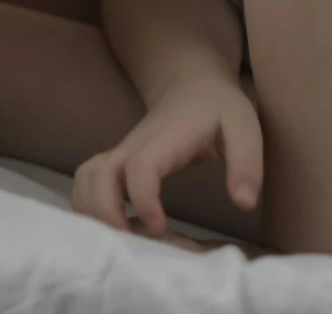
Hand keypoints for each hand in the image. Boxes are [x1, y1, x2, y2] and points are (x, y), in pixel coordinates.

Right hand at [71, 76, 264, 241]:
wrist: (191, 86)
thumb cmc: (218, 109)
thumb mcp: (245, 128)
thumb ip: (246, 163)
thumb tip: (244, 203)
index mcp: (164, 139)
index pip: (139, 167)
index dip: (143, 200)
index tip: (159, 228)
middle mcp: (133, 146)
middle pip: (96, 176)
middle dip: (105, 215)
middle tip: (135, 244)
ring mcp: (121, 154)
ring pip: (85, 180)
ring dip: (93, 212)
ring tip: (125, 239)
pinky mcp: (117, 163)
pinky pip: (89, 184)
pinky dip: (93, 208)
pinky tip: (123, 227)